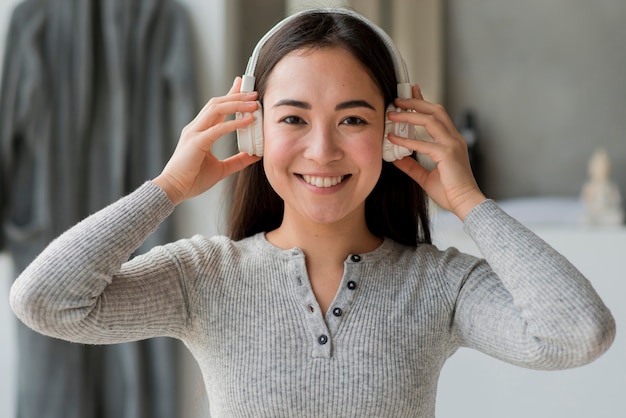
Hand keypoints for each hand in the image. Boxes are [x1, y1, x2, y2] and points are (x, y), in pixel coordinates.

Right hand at [153, 77, 261, 204]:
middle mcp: (196, 128)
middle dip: (236, 95)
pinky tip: (247, 121)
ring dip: (236, 104)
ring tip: (253, 103)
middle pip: (216, 103)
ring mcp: (194, 133)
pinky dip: (233, 123)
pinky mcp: (196, 142)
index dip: (229, 94)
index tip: (241, 85)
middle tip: (253, 92)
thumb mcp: (222, 169)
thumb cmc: (192, 179)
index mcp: (200, 132)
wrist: (174, 190)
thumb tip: (255, 155)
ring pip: (216, 109)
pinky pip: (217, 128)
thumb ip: (238, 161)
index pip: (216, 108)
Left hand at [386, 85, 485, 219]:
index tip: (411, 93)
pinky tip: (393, 139)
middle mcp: (453, 139)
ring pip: (430, 120)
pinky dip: (407, 140)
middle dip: (416, 102)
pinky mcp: (447, 154)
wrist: (465, 204)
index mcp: (451, 141)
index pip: (437, 115)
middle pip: (435, 110)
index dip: (423, 102)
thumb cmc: (450, 192)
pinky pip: (423, 143)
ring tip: (392, 114)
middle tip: (397, 99)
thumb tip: (396, 158)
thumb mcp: (425, 176)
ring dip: (409, 115)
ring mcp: (452, 144)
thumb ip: (412, 166)